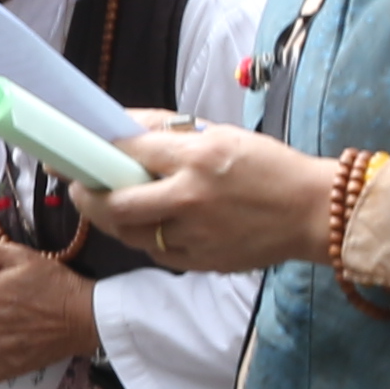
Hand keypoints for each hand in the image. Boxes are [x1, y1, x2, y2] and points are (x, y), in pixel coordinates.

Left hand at [99, 117, 333, 274]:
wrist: (314, 212)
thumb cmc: (270, 167)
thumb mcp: (223, 135)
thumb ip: (173, 133)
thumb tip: (126, 127)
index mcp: (198, 157)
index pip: (129, 151)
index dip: (96, 150)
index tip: (76, 149)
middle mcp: (191, 197)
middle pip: (116, 204)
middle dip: (87, 196)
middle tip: (79, 187)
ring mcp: (196, 234)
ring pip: (130, 234)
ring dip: (111, 220)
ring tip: (106, 206)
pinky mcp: (203, 261)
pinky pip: (157, 253)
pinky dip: (145, 238)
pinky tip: (146, 226)